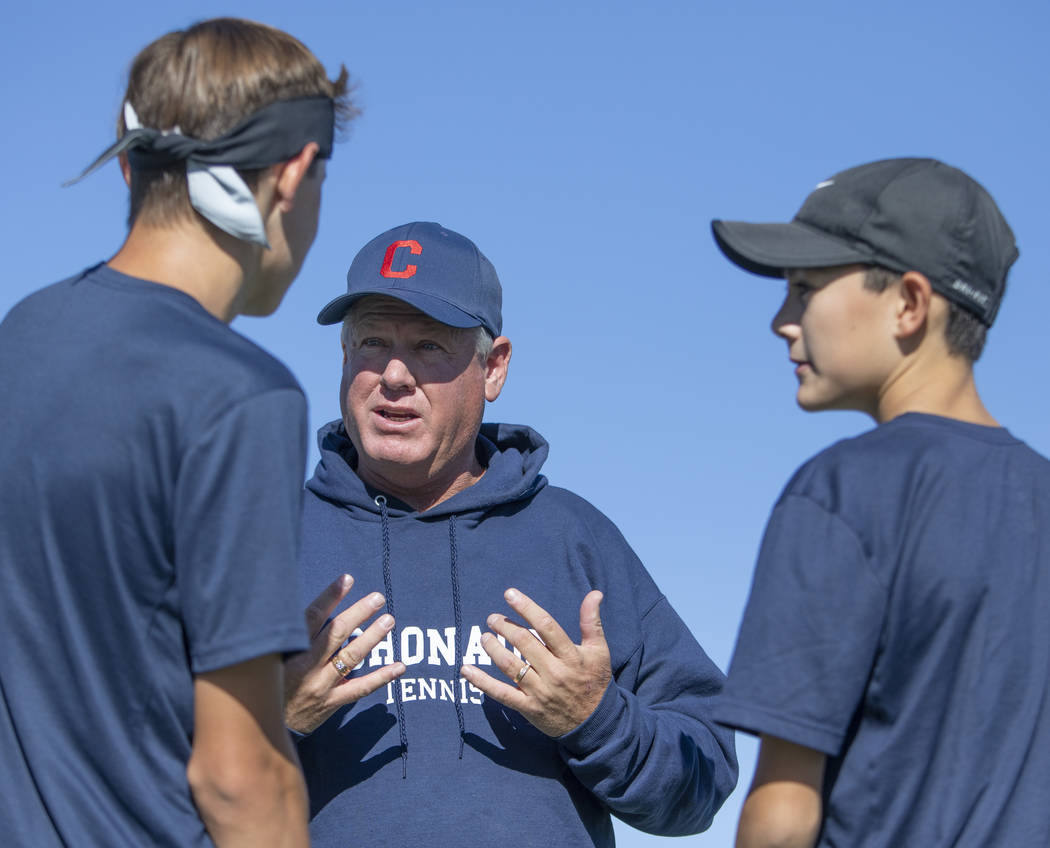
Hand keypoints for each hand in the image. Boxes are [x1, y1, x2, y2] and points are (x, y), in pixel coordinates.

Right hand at [284, 574, 404, 733]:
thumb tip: (318, 606)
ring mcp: (320, 685)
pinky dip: (382, 677)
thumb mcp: (274, 655)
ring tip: (389, 620)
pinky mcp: (331, 702)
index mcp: (291, 649)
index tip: (347, 579)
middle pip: (336, 634)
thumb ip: (294, 633)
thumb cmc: (271, 679)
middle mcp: (307, 666)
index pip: (312, 617)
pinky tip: (400, 666)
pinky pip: (360, 688)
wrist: (262, 723)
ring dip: (372, 637)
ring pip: (350, 657)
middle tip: (378, 597)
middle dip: (358, 613)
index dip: (330, 596)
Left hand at [460, 587, 611, 736]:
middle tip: (492, 618)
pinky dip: (481, 682)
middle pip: (524, 643)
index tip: (510, 594)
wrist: (594, 724)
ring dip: (493, 648)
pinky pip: (501, 694)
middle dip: (504, 627)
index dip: (526, 608)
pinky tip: (466, 670)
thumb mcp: (599, 651)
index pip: (546, 626)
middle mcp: (554, 672)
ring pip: (510, 665)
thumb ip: (591, 621)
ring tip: (484, 637)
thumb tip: (594, 593)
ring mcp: (539, 691)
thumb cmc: (594, 682)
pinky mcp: (528, 708)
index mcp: (571, 656)